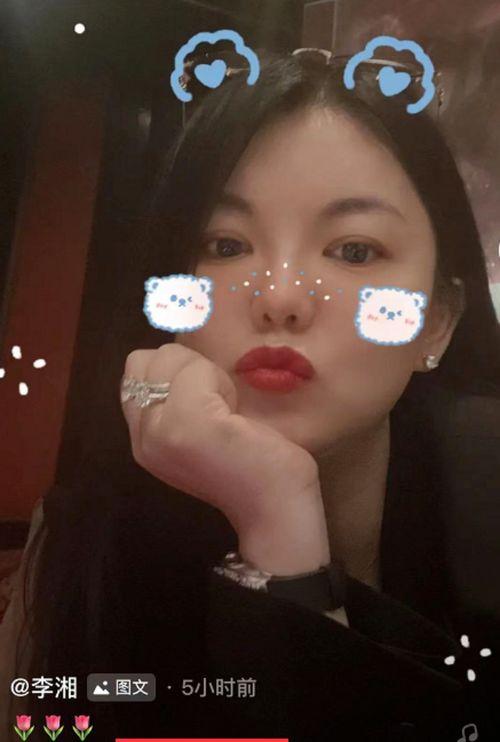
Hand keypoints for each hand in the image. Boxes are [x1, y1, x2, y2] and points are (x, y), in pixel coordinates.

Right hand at [120, 343, 321, 540]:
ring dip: (203, 373)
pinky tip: (235, 414)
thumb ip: (180, 401)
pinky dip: (220, 381)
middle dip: (185, 367)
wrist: (277, 511)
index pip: (136, 370)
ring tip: (226, 411)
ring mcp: (161, 431)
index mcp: (143, 439)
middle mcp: (142, 437)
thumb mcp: (203, 430)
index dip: (175, 369)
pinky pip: (196, 371)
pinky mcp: (189, 424)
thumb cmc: (254, 468)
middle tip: (218, 405)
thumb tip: (180, 356)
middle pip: (145, 360)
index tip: (208, 400)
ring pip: (168, 359)